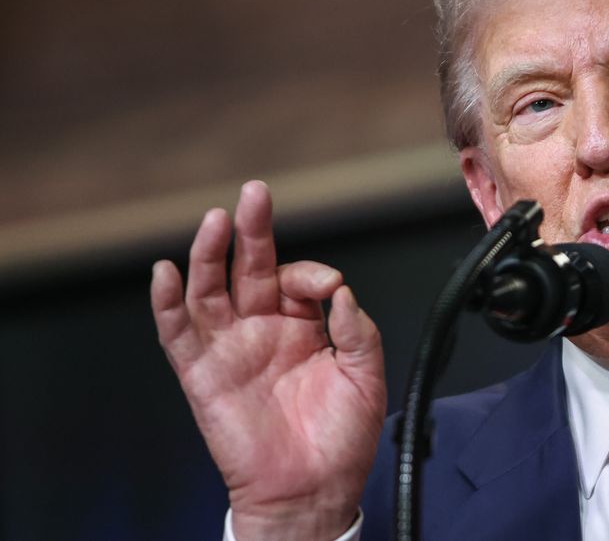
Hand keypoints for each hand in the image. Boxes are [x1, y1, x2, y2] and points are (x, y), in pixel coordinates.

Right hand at [151, 181, 386, 540]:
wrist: (312, 489)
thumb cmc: (341, 439)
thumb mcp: (367, 376)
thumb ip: (357, 329)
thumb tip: (340, 291)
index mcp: (305, 327)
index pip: (299, 279)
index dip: (313, 274)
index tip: (329, 287)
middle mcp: (265, 330)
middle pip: (251, 268)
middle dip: (253, 230)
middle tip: (255, 194)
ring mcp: (231, 348)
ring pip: (211, 289)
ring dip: (209, 254)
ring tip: (215, 220)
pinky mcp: (202, 374)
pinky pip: (178, 334)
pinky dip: (167, 303)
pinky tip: (165, 273)